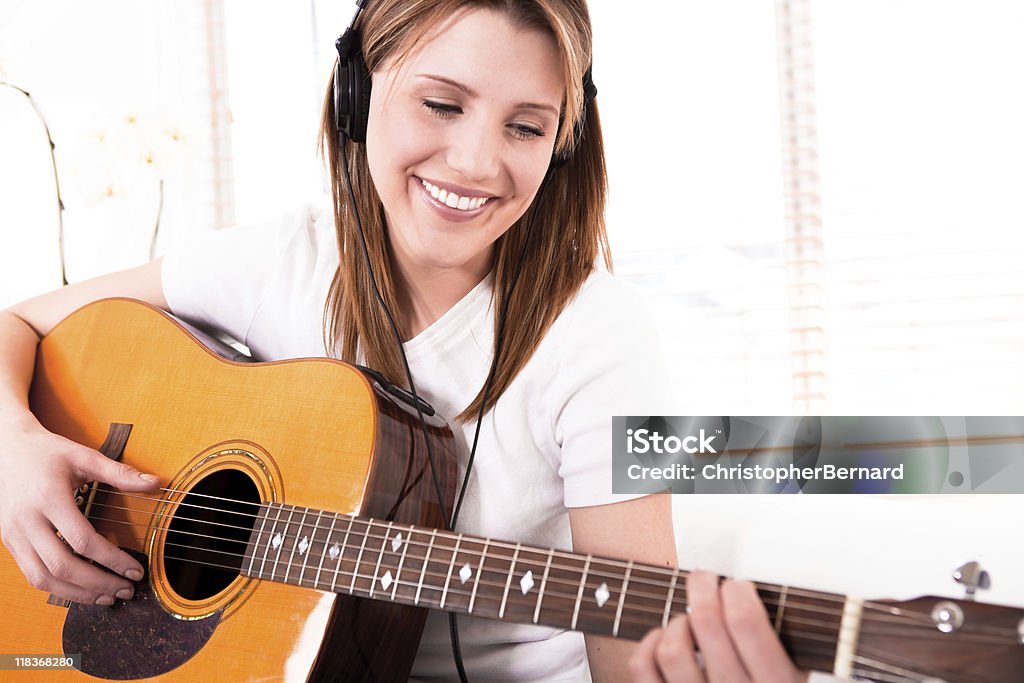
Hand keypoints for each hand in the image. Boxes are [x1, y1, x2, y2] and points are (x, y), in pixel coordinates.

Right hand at [0, 415, 159, 604]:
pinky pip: (31, 575)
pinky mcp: (9, 543)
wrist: (3, 449)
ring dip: (78, 594)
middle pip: (62, 566)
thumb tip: (155, 483)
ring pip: (43, 579)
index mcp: (49, 498)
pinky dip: (57, 588)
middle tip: (125, 590)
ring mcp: (13, 535)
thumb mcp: (84, 456)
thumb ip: (120, 473)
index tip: (135, 570)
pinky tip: (82, 588)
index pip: (83, 540)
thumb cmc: (46, 452)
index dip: (112, 560)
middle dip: (98, 583)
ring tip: (107, 596)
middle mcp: (26, 521)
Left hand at [629, 570, 807, 681]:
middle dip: (702, 587)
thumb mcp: (794, 667)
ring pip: (672, 647)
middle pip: (706, 622)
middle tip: (706, 581)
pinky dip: (650, 643)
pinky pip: (644, 667)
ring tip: (689, 620)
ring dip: (678, 622)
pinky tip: (666, 639)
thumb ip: (782, 637)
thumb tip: (755, 588)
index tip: (736, 586)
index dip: (736, 590)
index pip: (746, 621)